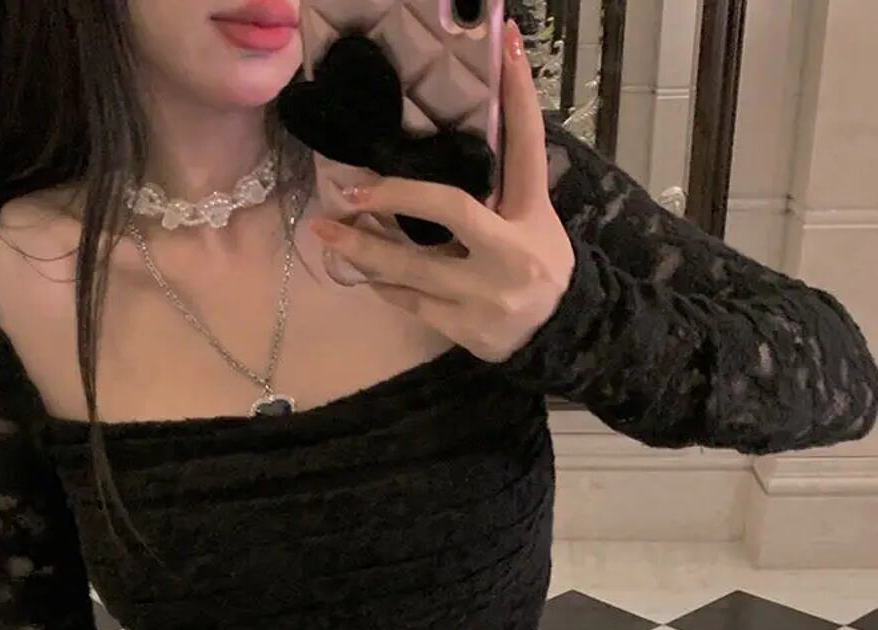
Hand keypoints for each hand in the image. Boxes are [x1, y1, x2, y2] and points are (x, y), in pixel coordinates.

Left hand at [309, 20, 575, 363]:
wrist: (557, 335)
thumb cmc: (537, 266)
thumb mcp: (532, 218)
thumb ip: (505, 180)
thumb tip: (484, 117)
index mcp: (532, 215)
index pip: (526, 147)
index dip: (518, 95)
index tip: (505, 41)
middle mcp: (511, 253)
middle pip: (450, 209)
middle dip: (395, 197)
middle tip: (348, 191)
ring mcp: (485, 294)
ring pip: (413, 266)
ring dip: (363, 250)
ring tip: (325, 232)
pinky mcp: (463, 327)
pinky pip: (409, 301)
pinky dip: (382, 284)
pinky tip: (359, 270)